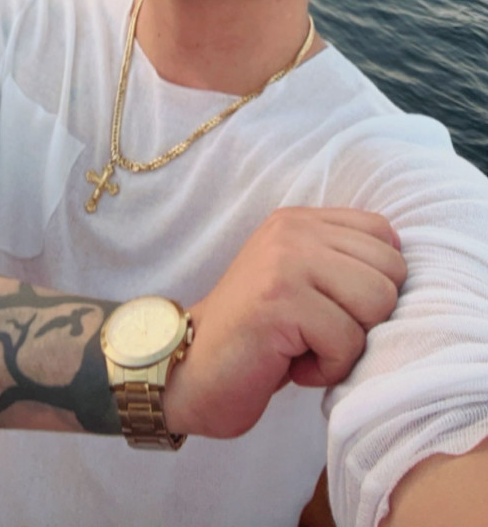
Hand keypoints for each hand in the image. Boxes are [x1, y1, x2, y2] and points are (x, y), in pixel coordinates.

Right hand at [165, 207, 405, 438]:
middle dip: (366, 318)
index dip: (376, 283)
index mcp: (300, 221)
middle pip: (390, 272)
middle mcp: (293, 231)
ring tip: (306, 347)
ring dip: (349, 345)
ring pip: (377, 304)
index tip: (336, 309)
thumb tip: (401, 268)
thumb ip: (339, 263)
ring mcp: (285, 262)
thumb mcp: (298, 282)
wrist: (190, 369)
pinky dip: (327, 369)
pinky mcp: (280, 301)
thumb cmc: (255, 337)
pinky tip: (290, 364)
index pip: (384, 234)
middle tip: (319, 333)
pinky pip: (347, 342)